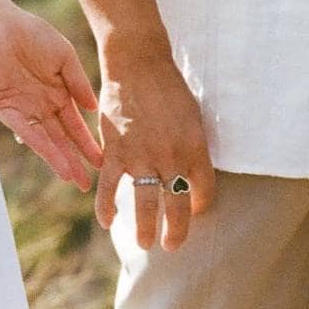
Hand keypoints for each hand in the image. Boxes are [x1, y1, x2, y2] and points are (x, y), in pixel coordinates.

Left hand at [0, 5, 103, 187]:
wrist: (0, 24)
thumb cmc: (33, 34)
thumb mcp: (64, 56)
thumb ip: (78, 82)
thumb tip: (93, 109)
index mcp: (58, 94)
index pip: (74, 125)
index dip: (87, 143)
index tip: (102, 161)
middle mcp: (41, 106)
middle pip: (60, 139)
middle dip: (74, 160)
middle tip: (88, 185)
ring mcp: (23, 109)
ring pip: (44, 140)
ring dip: (58, 159)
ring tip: (73, 178)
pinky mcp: (4, 108)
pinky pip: (24, 129)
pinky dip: (38, 144)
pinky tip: (52, 158)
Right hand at [95, 50, 214, 252]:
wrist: (138, 63)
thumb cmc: (169, 87)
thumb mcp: (193, 116)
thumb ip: (192, 147)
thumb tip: (192, 173)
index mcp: (195, 148)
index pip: (203, 191)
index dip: (200, 206)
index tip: (194, 211)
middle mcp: (171, 157)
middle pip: (177, 206)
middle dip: (176, 231)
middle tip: (173, 245)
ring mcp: (142, 156)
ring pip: (145, 204)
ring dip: (145, 228)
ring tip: (146, 244)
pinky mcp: (116, 150)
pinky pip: (110, 187)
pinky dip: (106, 206)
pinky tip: (107, 221)